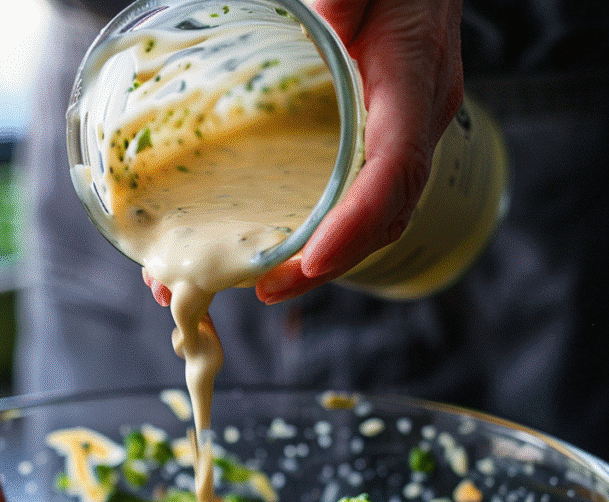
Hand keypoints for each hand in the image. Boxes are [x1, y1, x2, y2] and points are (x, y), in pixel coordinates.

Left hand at [143, 0, 462, 306]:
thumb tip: (321, 16)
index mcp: (414, 77)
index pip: (396, 167)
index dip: (357, 223)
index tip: (312, 260)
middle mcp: (418, 116)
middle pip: (385, 213)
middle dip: (330, 262)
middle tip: (270, 290)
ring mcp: (404, 130)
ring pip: (377, 215)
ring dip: (325, 260)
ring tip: (268, 284)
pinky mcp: (383, 136)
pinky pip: (363, 195)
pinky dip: (328, 232)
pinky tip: (286, 246)